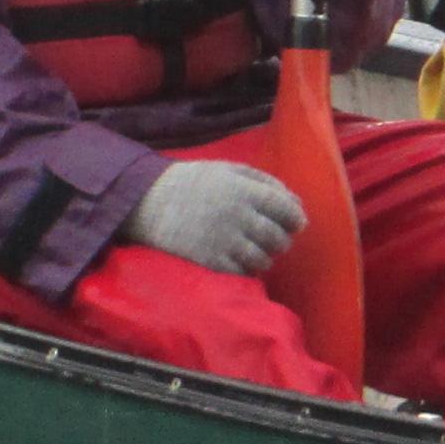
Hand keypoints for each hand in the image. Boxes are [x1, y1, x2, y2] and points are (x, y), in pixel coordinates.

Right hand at [122, 157, 303, 275]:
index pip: (286, 209)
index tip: (296, 224)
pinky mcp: (210, 262)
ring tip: (255, 250)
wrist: (148, 202)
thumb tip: (296, 202)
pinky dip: (246, 270)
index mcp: (244, 191)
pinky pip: (242, 273)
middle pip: (278, 238)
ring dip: (265, 257)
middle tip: (276, 240)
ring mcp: (224, 242)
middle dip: (282, 240)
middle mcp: (238, 217)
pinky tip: (239, 260)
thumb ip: (264, 182)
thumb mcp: (229, 170)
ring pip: (263, 259)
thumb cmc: (193, 183)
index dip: (296, 219)